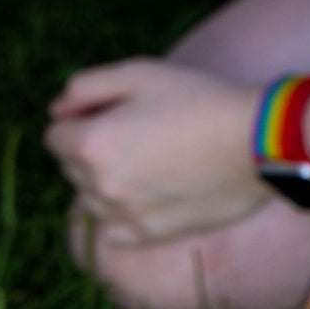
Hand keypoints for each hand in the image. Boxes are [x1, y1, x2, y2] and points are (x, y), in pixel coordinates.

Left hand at [47, 58, 268, 245]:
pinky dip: (118, 214)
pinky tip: (145, 193)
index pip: (54, 135)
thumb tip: (56, 111)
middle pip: (70, 166)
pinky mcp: (150, 235)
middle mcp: (100, 185)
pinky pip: (111, 230)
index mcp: (92, 144)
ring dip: (103, 181)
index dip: (80, 119)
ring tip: (146, 161)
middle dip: (90, 148)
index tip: (113, 112)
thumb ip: (83, 88)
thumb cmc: (197, 99)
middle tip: (136, 132)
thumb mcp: (136, 73)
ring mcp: (124, 215)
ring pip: (88, 199)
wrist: (256, 142)